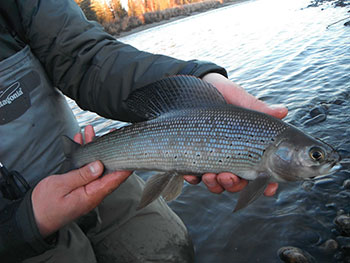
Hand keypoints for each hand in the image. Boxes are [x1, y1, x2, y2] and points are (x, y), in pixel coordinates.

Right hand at [32, 125, 131, 236]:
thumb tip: (99, 166)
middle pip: (107, 169)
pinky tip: (80, 141)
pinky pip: (85, 168)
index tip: (130, 152)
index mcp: (92, 194)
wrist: (34, 217)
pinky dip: (83, 154)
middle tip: (111, 134)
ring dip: (93, 148)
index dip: (124, 166)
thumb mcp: (61, 187)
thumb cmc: (45, 205)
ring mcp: (87, 188)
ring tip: (90, 131)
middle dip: (109, 151)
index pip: (115, 179)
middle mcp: (93, 191)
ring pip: (95, 165)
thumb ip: (81, 176)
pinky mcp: (80, 185)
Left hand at [184, 73, 287, 195]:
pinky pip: (194, 176)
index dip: (267, 184)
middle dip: (235, 185)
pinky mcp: (193, 157)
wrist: (198, 85)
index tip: (268, 188)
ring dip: (215, 185)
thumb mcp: (241, 100)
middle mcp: (232, 157)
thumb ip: (258, 109)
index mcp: (249, 147)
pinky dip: (193, 179)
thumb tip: (282, 111)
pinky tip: (189, 174)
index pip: (262, 173)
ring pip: (217, 184)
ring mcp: (213, 159)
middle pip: (238, 183)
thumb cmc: (224, 93)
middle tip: (228, 177)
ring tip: (209, 176)